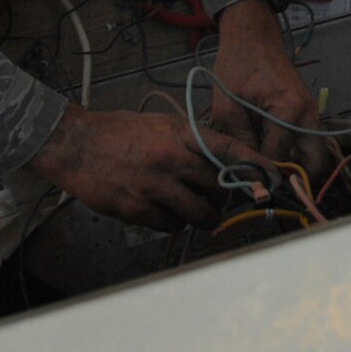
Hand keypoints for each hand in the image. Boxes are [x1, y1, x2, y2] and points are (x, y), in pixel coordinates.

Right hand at [27, 103, 269, 230]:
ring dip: (203, 216)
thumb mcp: (161, 126)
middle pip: (219, 188)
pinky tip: (164, 211)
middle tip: (221, 199)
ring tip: (194, 209)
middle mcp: (171, 161)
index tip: (274, 179)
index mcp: (179, 135)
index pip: (228, 150)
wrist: (76, 145)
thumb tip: (220, 164)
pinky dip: (173, 222)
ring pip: (199, 214)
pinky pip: (171, 226)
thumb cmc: (120, 132)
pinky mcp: (136, 209)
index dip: (255, 167)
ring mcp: (154, 187)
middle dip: (225, 198)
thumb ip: (190, 143)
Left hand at [206, 0, 326, 177]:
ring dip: (294, 166)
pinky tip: (269, 153)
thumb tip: (246, 173)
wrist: (253, 34)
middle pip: (313, 162)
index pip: (278, 158)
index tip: (244, 186)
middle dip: (291, 178)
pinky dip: (294, 152)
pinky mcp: (307, 111)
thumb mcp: (227, 106)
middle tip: (264, 185)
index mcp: (289, 111)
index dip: (261, 175)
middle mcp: (308, 114)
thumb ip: (239, 141)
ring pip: (313, 153)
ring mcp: (311, 112)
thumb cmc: (237, 64)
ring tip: (265, 172)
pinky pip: (306, 141)